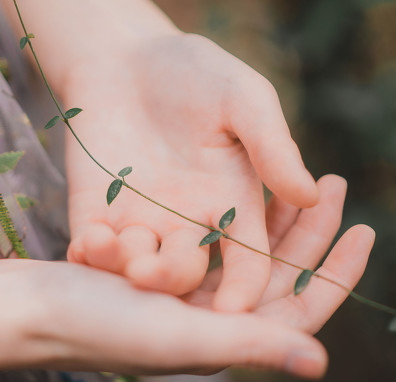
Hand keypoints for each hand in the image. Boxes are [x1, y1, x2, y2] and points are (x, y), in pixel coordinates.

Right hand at [0, 181, 372, 377]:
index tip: (364, 228)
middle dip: (306, 230)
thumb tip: (321, 362)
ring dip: (271, 213)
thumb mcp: (177, 336)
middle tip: (332, 181)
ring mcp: (183, 293)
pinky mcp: (157, 267)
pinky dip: (227, 206)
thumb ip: (247, 346)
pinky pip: (206, 233)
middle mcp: (208, 318)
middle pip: (274, 272)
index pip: (298, 309)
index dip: (336, 272)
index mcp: (223, 340)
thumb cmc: (94, 326)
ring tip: (296, 174)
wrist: (22, 309)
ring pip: (243, 247)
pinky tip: (241, 177)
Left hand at [63, 32, 317, 311]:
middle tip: (151, 273)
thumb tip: (310, 194)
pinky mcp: (97, 212)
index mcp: (232, 204)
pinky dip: (90, 251)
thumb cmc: (197, 73)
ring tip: (113, 250)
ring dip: (126, 265)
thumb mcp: (242, 99)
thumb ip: (271, 145)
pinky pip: (94, 244)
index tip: (234, 309)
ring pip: (138, 263)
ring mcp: (141, 220)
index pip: (246, 258)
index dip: (243, 286)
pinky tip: (84, 245)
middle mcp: (188, 223)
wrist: (129, 58)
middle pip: (186, 269)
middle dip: (171, 276)